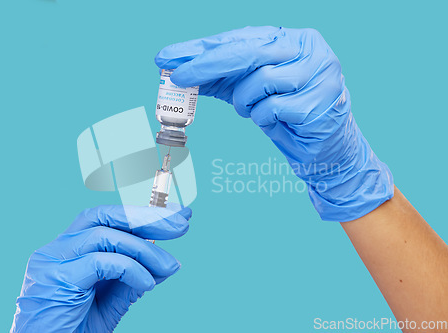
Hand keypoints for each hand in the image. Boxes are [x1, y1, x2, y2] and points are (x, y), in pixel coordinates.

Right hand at [11, 204, 190, 331]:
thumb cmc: (73, 331)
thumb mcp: (111, 303)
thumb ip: (133, 280)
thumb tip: (167, 263)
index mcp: (70, 249)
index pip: (108, 219)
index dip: (143, 214)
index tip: (176, 215)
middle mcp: (58, 248)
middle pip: (105, 215)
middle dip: (147, 216)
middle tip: (181, 224)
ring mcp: (53, 260)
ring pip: (106, 234)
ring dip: (145, 249)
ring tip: (169, 265)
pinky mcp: (56, 277)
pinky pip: (102, 261)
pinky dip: (131, 269)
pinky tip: (147, 284)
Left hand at [155, 26, 392, 220]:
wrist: (321, 147)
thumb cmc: (281, 112)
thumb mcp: (246, 87)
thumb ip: (218, 74)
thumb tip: (175, 66)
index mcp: (289, 37)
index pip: (239, 37)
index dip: (202, 49)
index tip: (168, 57)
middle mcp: (307, 47)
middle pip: (248, 50)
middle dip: (208, 65)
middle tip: (180, 77)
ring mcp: (319, 71)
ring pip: (260, 80)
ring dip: (246, 102)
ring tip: (253, 110)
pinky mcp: (322, 98)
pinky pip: (272, 108)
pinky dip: (263, 118)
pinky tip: (275, 120)